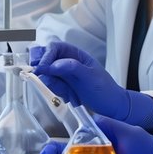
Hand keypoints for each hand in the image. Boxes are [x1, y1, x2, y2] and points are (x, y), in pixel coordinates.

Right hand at [31, 41, 152, 130]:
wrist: (111, 106)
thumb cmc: (105, 89)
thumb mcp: (90, 77)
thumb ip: (72, 68)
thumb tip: (53, 64)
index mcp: (76, 54)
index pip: (54, 48)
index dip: (45, 56)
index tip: (41, 68)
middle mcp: (67, 62)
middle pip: (46, 60)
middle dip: (46, 72)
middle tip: (51, 82)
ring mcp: (64, 74)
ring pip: (47, 75)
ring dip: (55, 86)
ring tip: (70, 93)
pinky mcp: (63, 86)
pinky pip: (52, 87)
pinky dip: (58, 92)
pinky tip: (70, 97)